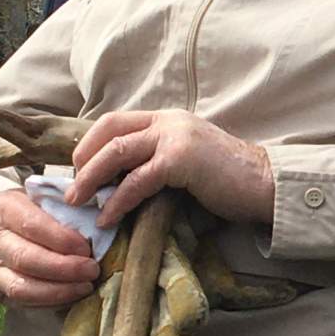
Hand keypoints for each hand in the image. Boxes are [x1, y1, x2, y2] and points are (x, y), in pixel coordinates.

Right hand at [0, 188, 99, 308]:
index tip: (88, 248)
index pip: (32, 225)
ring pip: (20, 287)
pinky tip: (72, 296)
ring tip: (85, 287)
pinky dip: (51, 303)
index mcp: (4, 209)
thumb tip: (100, 225)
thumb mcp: (46, 198)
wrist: (4, 226)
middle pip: (26, 259)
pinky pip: (22, 303)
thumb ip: (67, 209)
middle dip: (64, 269)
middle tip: (92, 270)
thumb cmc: (35, 210)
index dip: (62, 240)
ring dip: (58, 291)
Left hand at [64, 110, 274, 227]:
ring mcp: (175, 137)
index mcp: (168, 118)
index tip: (77, 170)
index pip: (115, 121)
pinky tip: (107, 217)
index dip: (90, 144)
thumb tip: (120, 181)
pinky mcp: (180, 160)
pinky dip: (117, 200)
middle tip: (69, 188)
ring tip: (77, 202)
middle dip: (82, 161)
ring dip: (90, 179)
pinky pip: (137, 180)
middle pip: (108, 132)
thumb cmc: (229, 179)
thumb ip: (158, 159)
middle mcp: (168, 121)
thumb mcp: (188, 160)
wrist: (265, 184)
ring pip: (116, 152)